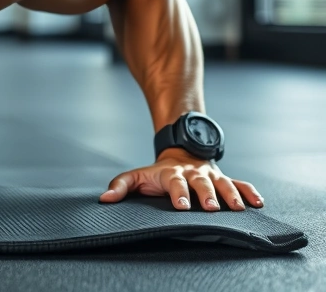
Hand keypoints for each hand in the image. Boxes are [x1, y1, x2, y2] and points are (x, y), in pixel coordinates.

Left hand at [99, 148, 263, 210]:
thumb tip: (104, 199)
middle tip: (213, 208)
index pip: (175, 184)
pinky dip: (249, 192)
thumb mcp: (135, 177)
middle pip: (202, 183)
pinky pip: (240, 183)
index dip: (178, 194)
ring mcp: (210, 175)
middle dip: (208, 195)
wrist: (179, 155)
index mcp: (171, 174)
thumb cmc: (156, 173)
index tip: (181, 206)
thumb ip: (120, 186)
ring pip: (224, 183)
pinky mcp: (224, 179)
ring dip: (231, 195)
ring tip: (239, 208)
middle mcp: (193, 173)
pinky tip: (258, 203)